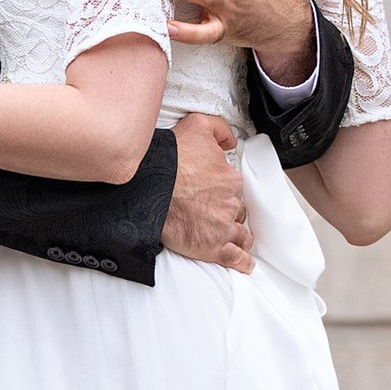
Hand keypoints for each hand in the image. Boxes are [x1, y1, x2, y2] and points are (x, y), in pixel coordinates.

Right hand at [161, 113, 252, 272]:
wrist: (147, 187)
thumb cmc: (168, 159)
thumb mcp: (198, 126)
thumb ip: (220, 129)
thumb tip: (230, 140)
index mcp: (230, 179)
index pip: (235, 189)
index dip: (225, 191)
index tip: (214, 193)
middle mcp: (230, 203)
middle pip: (236, 211)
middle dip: (228, 212)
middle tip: (211, 212)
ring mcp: (222, 227)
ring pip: (239, 234)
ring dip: (236, 235)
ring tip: (229, 237)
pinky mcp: (212, 247)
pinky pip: (235, 258)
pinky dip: (242, 262)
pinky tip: (243, 263)